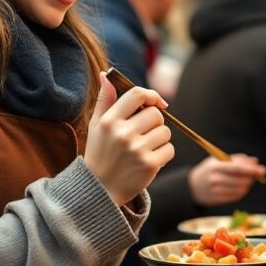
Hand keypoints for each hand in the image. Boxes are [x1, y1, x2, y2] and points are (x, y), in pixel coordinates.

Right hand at [85, 73, 174, 205]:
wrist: (100, 191)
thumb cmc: (100, 155)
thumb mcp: (96, 126)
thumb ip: (103, 100)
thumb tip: (106, 74)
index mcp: (110, 121)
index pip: (138, 94)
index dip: (151, 96)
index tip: (155, 103)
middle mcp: (123, 133)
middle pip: (156, 113)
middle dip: (155, 122)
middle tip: (145, 133)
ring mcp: (137, 150)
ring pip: (165, 132)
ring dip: (160, 139)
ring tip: (145, 148)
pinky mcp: (149, 165)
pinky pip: (169, 149)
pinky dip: (163, 155)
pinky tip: (149, 160)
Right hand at [188, 154, 265, 205]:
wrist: (192, 186)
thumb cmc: (210, 170)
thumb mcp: (219, 160)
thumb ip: (238, 159)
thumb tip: (255, 162)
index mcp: (215, 166)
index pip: (237, 168)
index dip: (252, 169)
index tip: (263, 170)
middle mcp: (215, 179)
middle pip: (241, 180)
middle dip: (252, 177)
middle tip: (256, 174)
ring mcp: (215, 191)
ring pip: (240, 189)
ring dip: (247, 185)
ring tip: (246, 180)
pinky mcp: (217, 200)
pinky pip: (236, 197)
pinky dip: (242, 192)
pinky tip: (239, 187)